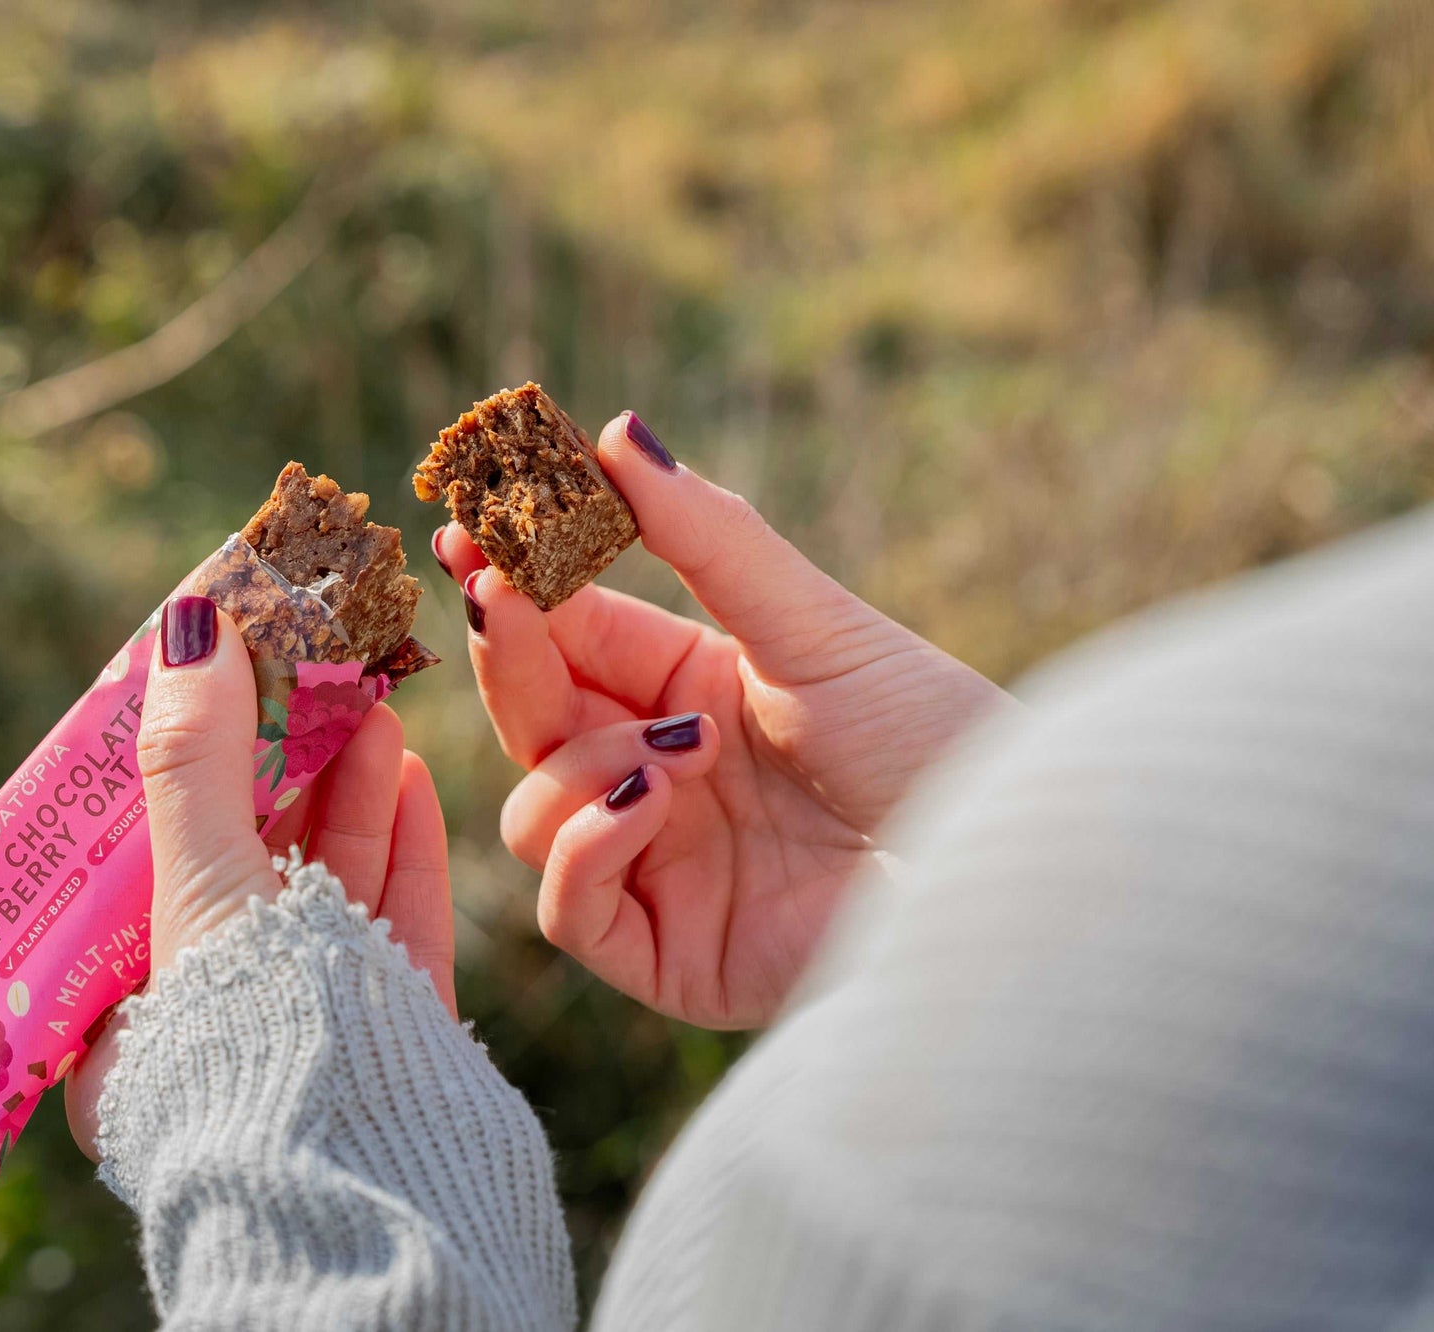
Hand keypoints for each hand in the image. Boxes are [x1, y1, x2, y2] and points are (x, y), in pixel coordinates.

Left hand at [67, 597, 455, 1157]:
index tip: (208, 675)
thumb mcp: (199, 889)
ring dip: (343, 784)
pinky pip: (389, 925)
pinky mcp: (391, 1036)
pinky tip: (407, 772)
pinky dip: (396, 845)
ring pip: (322, 884)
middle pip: (241, 859)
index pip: (141, 860)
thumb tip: (189, 628)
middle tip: (302, 662)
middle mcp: (209, 1026)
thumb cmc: (250, 1043)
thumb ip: (196, 763)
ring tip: (368, 698)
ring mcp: (305, 1031)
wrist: (381, 1180)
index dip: (176, 759)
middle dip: (277, 756)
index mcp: (123, 1018)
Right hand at [436, 412, 1011, 1028]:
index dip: (511, 586)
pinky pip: (570, 907)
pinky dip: (585, 848)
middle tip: (495, 596)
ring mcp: (662, 868)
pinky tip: (649, 801)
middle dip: (510, 655)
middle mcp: (663, 776)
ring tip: (680, 746)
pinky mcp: (669, 957)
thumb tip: (617, 431)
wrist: (1009, 868)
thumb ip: (706, 536)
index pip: (569, 634)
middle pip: (532, 717)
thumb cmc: (932, 736)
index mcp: (694, 689)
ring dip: (578, 763)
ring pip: (533, 811)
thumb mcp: (814, 625)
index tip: (462, 535)